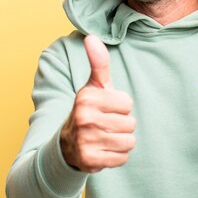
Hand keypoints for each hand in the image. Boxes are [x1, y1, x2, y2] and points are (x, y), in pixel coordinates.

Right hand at [60, 35, 135, 172]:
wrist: (67, 145)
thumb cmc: (88, 110)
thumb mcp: (93, 86)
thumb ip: (98, 62)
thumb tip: (91, 37)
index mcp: (87, 97)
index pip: (127, 103)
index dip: (121, 108)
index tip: (106, 109)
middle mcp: (84, 118)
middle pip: (130, 123)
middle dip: (122, 125)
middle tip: (105, 125)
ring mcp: (86, 140)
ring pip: (128, 141)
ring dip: (121, 141)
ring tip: (105, 137)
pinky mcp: (90, 160)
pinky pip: (122, 158)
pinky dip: (116, 156)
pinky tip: (103, 150)